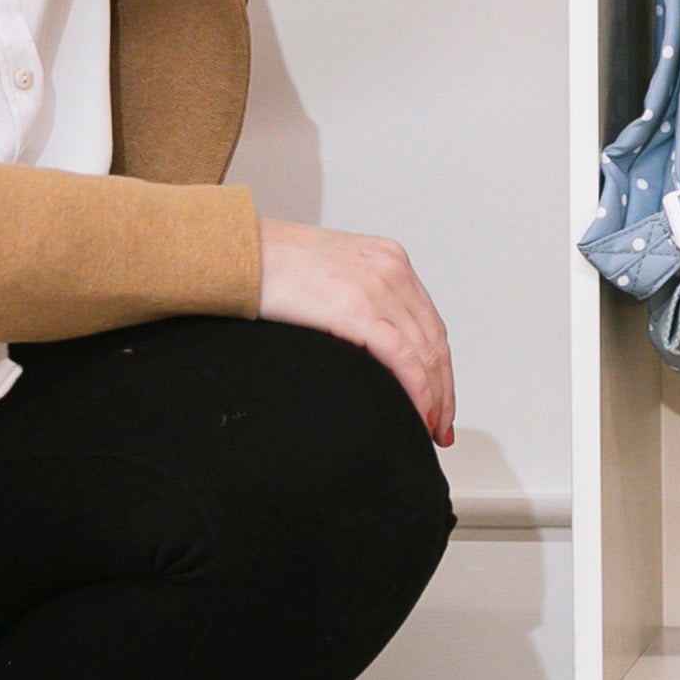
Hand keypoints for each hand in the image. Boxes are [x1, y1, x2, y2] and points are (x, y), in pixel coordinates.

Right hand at [256, 219, 456, 446]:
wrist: (237, 251)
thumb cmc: (269, 266)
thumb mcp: (330, 275)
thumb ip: (356, 301)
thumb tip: (367, 348)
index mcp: (389, 259)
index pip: (429, 322)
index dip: (439, 366)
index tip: (439, 398)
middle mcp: (392, 269)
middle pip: (434, 340)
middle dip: (442, 389)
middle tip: (441, 425)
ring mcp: (378, 287)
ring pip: (425, 353)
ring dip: (433, 397)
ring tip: (430, 428)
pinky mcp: (358, 309)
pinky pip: (403, 358)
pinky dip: (416, 391)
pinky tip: (416, 414)